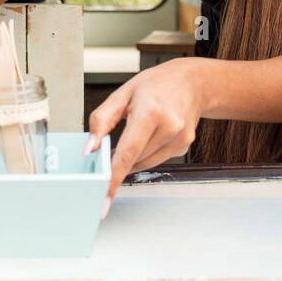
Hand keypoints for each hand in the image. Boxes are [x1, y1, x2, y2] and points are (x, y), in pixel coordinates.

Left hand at [85, 56, 208, 212]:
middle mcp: (169, 126)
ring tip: (135, 132)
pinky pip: (156, 159)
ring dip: (133, 156)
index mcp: (151, 111)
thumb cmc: (156, 85)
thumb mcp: (122, 94)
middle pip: (134, 159)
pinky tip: (151, 134)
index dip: (114, 177)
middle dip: (119, 159)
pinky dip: (147, 153)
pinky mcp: (184, 147)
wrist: (191, 82)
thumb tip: (90, 147)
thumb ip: (101, 120)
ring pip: (145, 163)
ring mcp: (179, 139)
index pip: (127, 152)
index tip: (105, 197)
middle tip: (112, 143)